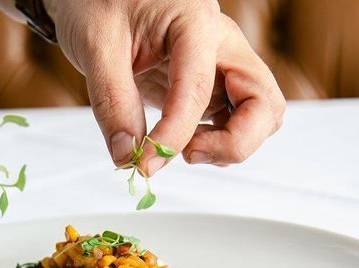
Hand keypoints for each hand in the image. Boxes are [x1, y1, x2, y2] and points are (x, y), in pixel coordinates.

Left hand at [44, 0, 285, 173]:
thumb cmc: (97, 1)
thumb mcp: (94, 46)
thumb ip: (112, 102)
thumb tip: (128, 154)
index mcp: (196, 21)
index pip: (200, 87)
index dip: (175, 133)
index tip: (145, 161)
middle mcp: (221, 44)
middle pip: (264, 103)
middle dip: (235, 141)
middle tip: (188, 154)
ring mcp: (222, 66)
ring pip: (260, 118)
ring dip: (229, 145)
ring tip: (182, 149)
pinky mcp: (212, 86)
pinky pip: (235, 123)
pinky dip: (217, 144)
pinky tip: (182, 143)